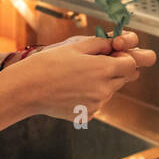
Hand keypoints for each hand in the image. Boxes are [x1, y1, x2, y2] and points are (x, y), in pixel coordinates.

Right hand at [5, 31, 154, 121]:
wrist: (26, 90)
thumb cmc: (48, 64)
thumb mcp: (76, 46)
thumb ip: (102, 44)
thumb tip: (117, 44)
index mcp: (104, 70)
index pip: (131, 64)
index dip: (123, 57)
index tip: (112, 53)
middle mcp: (104, 90)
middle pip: (124, 78)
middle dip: (115, 69)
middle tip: (93, 63)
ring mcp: (96, 105)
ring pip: (110, 91)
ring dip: (102, 82)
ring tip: (76, 76)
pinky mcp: (88, 115)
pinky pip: (97, 102)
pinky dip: (90, 95)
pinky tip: (72, 89)